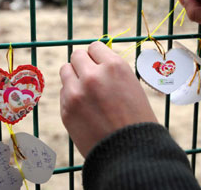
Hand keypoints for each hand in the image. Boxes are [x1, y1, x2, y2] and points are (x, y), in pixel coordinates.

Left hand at [59, 41, 157, 156]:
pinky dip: (71, 95)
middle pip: (76, 55)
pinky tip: (84, 107)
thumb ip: (111, 70)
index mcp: (114, 66)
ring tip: (85, 90)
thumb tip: (94, 59)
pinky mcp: (66, 109)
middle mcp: (93, 75)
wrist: (131, 154)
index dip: (97, 56)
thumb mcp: (131, 85)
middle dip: (83, 64)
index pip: (94, 46)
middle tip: (90, 76)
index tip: (99, 64)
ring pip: (65, 70)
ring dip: (73, 76)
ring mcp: (77, 93)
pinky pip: (63, 92)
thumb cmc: (136, 120)